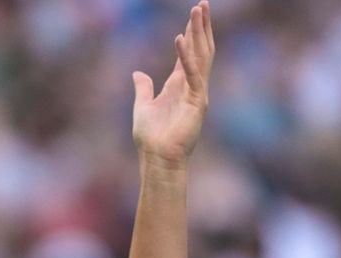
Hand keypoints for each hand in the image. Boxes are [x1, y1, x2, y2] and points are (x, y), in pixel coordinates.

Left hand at [132, 1, 214, 169]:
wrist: (157, 159)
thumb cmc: (151, 138)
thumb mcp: (142, 106)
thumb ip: (143, 88)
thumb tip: (138, 73)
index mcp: (179, 86)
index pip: (189, 54)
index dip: (192, 33)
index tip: (194, 14)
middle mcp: (191, 86)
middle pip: (200, 49)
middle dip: (201, 26)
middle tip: (203, 3)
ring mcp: (197, 93)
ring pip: (202, 56)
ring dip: (200, 32)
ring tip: (198, 10)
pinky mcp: (196, 102)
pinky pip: (193, 74)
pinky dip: (186, 56)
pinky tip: (180, 38)